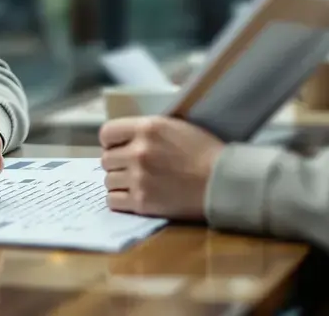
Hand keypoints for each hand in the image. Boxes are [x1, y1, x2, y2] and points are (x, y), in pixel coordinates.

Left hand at [99, 116, 224, 219]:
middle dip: (117, 163)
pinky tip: (133, 196)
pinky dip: (120, 200)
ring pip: (108, 181)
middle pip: (106, 159)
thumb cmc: (204, 152)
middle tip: (131, 168)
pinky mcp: (142, 202)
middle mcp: (138, 151)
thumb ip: (148, 130)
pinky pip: (113, 201)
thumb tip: (124, 138)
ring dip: (119, 182)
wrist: (222, 182)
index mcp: (147, 128)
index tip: (118, 148)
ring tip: (136, 183)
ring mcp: (139, 178)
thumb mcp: (175, 127)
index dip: (111, 142)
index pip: (107, 133)